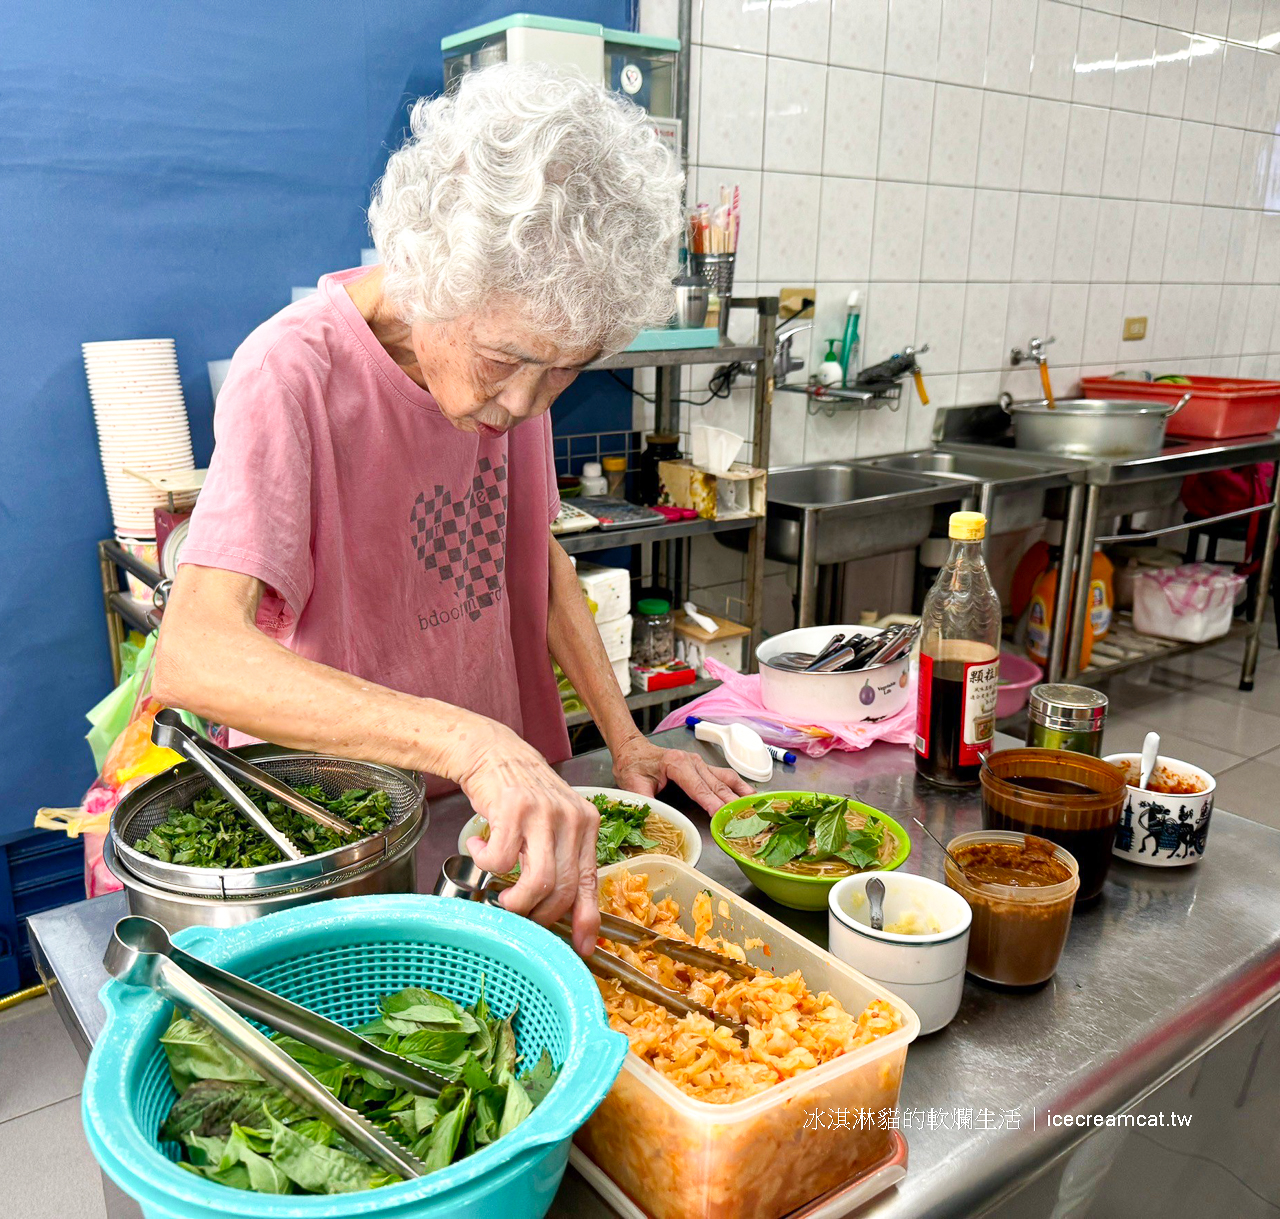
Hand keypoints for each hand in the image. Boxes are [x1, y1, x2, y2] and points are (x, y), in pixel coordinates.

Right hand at [458, 725, 600, 955]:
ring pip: (538, 881)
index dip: (587, 920)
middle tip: (518, 911)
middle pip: (562, 889)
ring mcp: (545, 812)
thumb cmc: (521, 794)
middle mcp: (572, 818)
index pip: (590, 881)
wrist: (492, 752)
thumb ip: (562, 861)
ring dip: (515, 899)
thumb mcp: (553, 825)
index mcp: (586, 825)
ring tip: (500, 893)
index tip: (582, 949)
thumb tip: (568, 915)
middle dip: (539, 913)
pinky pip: (501, 859)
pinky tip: (480, 846)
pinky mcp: (515, 807)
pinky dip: (486, 862)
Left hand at [612, 736, 754, 812]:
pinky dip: (739, 786)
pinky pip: (725, 776)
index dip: (710, 802)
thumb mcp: (632, 783)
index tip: (721, 815)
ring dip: (740, 793)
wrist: (632, 749)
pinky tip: (750, 795)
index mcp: (676, 764)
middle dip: (731, 802)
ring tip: (755, 806)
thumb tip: (651, 817)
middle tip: (744, 818)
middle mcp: (693, 761)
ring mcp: (700, 763)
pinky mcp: (703, 768)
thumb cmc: (633, 765)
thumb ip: (643, 799)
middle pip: (716, 784)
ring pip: (725, 779)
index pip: (697, 787)